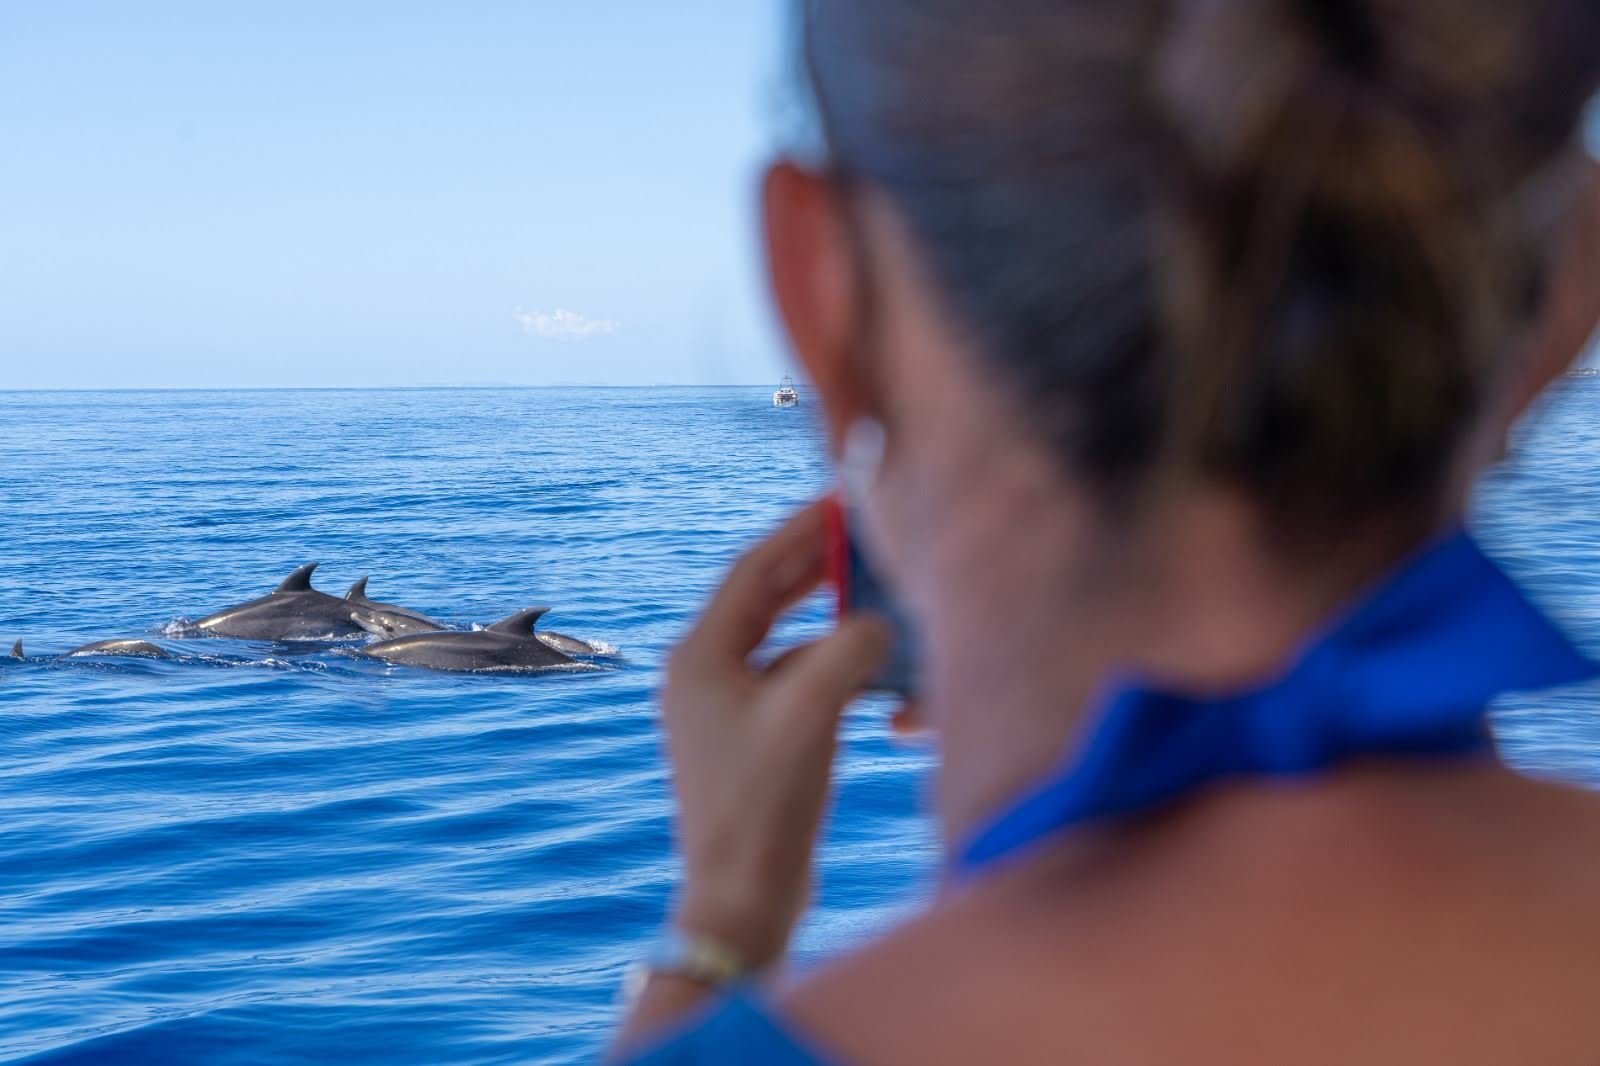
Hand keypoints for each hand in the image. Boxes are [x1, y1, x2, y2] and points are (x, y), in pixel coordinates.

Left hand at [660, 500, 889, 967]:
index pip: (753, 570)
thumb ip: (850, 648)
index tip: (841, 501)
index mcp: (699, 657)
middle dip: (813, 566)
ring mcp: (722, 709)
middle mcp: (702, 675)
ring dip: (825, 616)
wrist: (741, 897)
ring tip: (870, 591)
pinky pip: (791, 679)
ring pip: (781, 639)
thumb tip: (876, 623)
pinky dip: (827, 663)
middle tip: (860, 533)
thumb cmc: (764, 804)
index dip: (799, 532)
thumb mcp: (812, 712)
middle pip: (763, 599)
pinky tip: (865, 665)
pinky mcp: (748, 740)